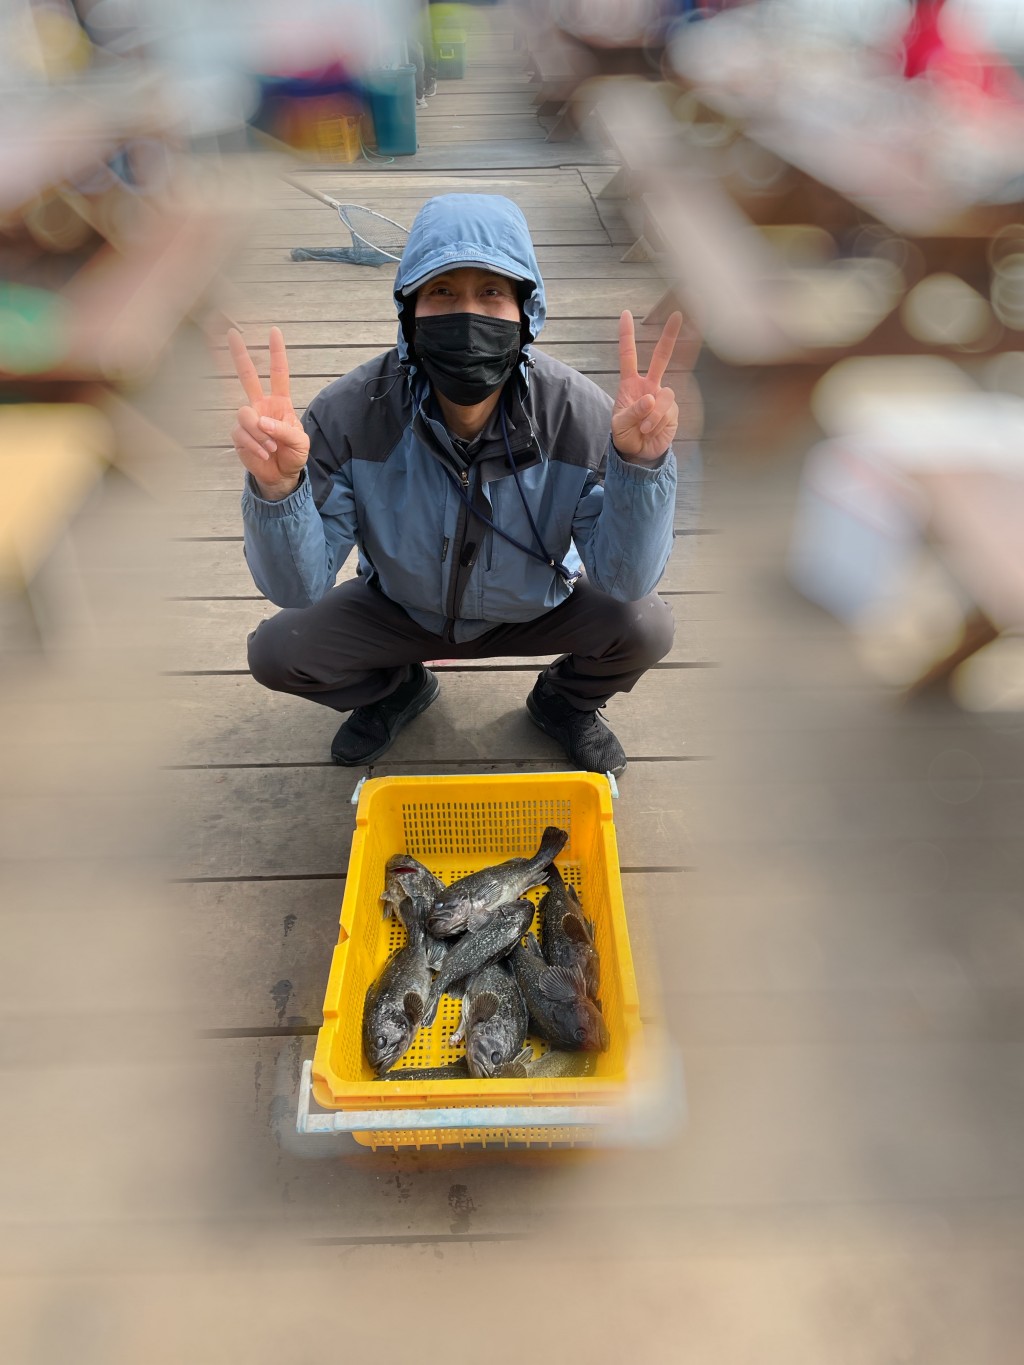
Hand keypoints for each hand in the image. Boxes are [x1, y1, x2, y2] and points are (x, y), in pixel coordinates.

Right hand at [228, 326, 309, 498]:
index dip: (276, 353)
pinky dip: (254, 444)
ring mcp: (248, 420)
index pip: (278, 374)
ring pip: (244, 413)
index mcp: (280, 402)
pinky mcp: (239, 435)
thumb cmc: (293, 455)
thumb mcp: (300, 442)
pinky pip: (241, 433)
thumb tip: (262, 421)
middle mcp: (261, 406)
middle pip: (247, 376)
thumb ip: (285, 430)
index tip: (274, 332)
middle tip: (231, 332)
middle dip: (239, 355)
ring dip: (259, 432)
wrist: (282, 475)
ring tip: (271, 447)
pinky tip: (263, 453)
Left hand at [611, 310, 681, 462]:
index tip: (625, 314)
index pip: (628, 355)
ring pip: (664, 396)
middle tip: (678, 315)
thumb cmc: (625, 435)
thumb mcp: (619, 424)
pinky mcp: (673, 410)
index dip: (626, 335)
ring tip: (643, 428)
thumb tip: (651, 398)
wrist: (638, 453)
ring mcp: (662, 397)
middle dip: (670, 336)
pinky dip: (657, 423)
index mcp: (631, 384)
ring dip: (652, 415)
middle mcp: (649, 385)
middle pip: (661, 357)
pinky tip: (651, 431)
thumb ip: (633, 411)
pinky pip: (667, 411)